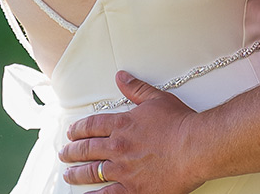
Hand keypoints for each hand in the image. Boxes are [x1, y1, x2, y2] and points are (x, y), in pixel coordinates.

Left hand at [60, 71, 204, 193]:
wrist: (196, 146)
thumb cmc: (180, 123)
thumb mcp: (157, 99)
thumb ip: (136, 88)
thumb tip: (121, 77)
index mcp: (122, 124)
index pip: (92, 126)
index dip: (79, 129)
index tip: (71, 132)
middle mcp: (118, 146)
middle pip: (87, 148)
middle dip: (72, 151)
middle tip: (64, 153)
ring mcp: (123, 169)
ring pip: (92, 171)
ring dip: (77, 172)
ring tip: (68, 174)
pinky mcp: (133, 189)